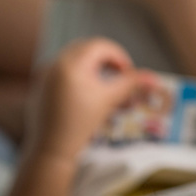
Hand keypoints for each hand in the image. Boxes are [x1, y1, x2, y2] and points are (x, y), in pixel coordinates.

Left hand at [23, 39, 155, 162]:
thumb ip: (131, 84)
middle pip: (87, 48)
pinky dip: (78, 72)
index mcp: (71, 63)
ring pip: (74, 56)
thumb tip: (155, 78)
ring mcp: (45, 73)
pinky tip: (86, 92)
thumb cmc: (81, 123)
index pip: (100, 45)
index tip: (128, 73)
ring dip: (92, 64)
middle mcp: (55, 62)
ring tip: (104, 83)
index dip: (118, 56)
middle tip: (119, 74)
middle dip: (106, 58)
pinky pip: (62, 67)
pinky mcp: (40, 84)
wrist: (50, 150)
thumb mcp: (109, 100)